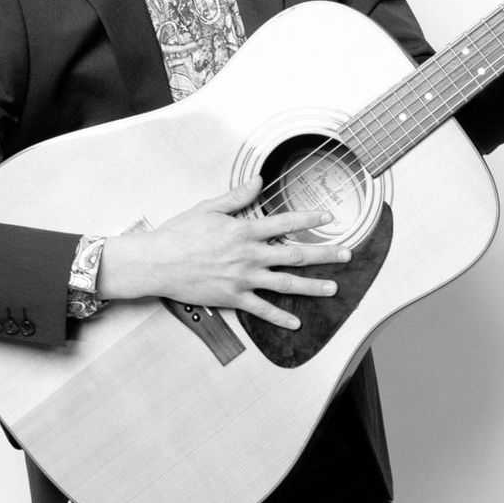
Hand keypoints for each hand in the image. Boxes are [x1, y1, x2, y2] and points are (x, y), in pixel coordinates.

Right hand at [96, 178, 349, 330]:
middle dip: (325, 255)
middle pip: (295, 255)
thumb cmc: (179, 234)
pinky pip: (262, 310)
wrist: (157, 262)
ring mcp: (243, 278)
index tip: (329, 217)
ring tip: (333, 288)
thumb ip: (237, 196)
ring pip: (286, 283)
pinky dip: (280, 317)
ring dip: (313, 286)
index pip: (285, 222)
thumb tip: (259, 179)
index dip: (309, 219)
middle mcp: (249, 255)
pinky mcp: (233, 298)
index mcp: (244, 230)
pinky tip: (296, 323)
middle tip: (346, 254)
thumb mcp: (208, 207)